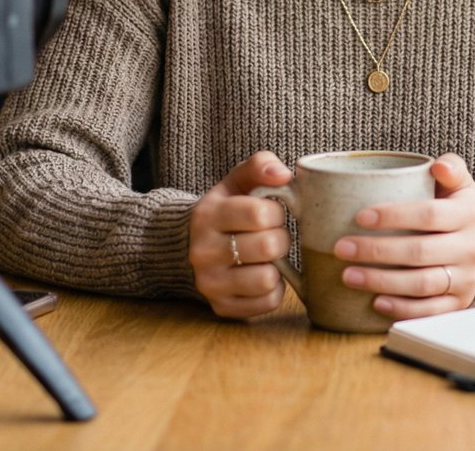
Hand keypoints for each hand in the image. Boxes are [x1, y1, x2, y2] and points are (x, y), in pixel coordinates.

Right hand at [188, 151, 292, 318]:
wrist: (189, 245)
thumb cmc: (226, 210)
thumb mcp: (236, 181)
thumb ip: (260, 166)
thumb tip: (284, 174)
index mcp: (207, 215)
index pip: (260, 213)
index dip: (277, 212)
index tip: (272, 212)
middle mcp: (202, 251)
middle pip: (269, 246)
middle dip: (281, 239)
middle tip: (272, 235)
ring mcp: (209, 283)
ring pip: (268, 279)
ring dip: (277, 267)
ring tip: (267, 257)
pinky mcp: (221, 307)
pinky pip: (267, 302)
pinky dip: (273, 290)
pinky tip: (262, 274)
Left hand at [334, 153, 474, 319]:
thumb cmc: (460, 212)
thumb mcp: (462, 186)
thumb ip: (451, 168)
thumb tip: (439, 166)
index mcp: (467, 215)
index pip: (428, 215)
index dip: (394, 216)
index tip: (360, 217)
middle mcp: (469, 249)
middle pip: (420, 252)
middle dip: (376, 251)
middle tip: (341, 248)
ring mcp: (465, 279)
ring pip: (421, 284)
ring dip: (381, 281)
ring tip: (348, 275)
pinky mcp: (459, 303)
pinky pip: (429, 311)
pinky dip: (402, 308)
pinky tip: (375, 302)